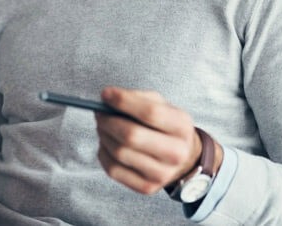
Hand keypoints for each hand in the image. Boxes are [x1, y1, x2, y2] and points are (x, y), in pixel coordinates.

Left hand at [95, 87, 217, 195]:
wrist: (182, 158)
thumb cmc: (165, 126)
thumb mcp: (161, 105)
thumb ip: (137, 97)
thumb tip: (107, 98)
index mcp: (182, 126)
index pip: (150, 112)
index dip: (124, 102)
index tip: (106, 94)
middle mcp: (176, 152)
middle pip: (132, 135)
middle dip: (108, 121)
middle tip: (99, 113)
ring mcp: (162, 173)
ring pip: (120, 153)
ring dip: (104, 136)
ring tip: (103, 127)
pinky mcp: (147, 187)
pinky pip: (114, 170)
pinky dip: (104, 153)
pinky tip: (107, 144)